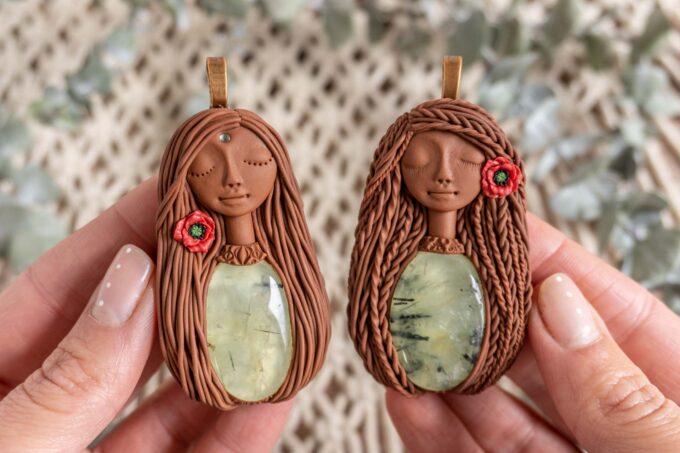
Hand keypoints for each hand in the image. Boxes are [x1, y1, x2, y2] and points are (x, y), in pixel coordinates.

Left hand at [0, 178, 291, 451]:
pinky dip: (238, 431)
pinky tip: (270, 399)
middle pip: (134, 331)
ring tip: (275, 311)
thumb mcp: (6, 443)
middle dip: (193, 285)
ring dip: (230, 356)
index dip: (124, 231)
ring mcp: (98, 451)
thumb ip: (69, 376)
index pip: (64, 286)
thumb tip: (134, 280)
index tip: (181, 188)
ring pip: (174, 396)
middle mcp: (51, 412)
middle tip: (245, 239)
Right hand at [386, 212, 679, 451]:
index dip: (551, 262)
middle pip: (536, 351)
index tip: (497, 224)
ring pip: (495, 407)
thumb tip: (557, 302)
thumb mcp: (674, 448)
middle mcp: (613, 422)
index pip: (607, 308)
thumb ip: (620, 389)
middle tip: (430, 271)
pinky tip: (409, 400)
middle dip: (481, 311)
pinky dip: (435, 431)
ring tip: (404, 332)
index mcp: (672, 392)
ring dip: (445, 370)